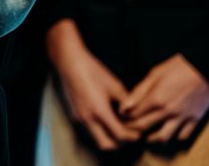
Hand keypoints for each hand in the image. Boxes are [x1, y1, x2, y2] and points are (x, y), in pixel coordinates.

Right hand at [46, 19, 140, 151]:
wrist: (69, 63)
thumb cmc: (93, 71)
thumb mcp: (114, 85)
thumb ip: (126, 103)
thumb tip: (134, 114)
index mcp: (100, 111)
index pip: (120, 135)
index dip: (132, 137)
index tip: (138, 133)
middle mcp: (88, 119)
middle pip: (107, 145)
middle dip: (120, 143)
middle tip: (129, 134)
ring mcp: (79, 118)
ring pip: (96, 140)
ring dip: (109, 138)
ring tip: (118, 128)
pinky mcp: (74, 115)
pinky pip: (90, 131)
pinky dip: (100, 131)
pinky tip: (106, 120)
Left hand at [120, 53, 208, 144]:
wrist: (207, 68)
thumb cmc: (179, 67)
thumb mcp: (155, 74)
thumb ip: (139, 91)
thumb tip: (125, 106)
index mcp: (156, 98)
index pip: (134, 114)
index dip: (125, 117)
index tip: (121, 116)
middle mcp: (168, 111)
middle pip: (145, 127)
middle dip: (133, 129)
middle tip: (128, 128)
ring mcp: (182, 117)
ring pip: (164, 137)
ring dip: (153, 139)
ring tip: (148, 137)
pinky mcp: (195, 119)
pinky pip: (184, 135)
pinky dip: (175, 136)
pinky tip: (170, 132)